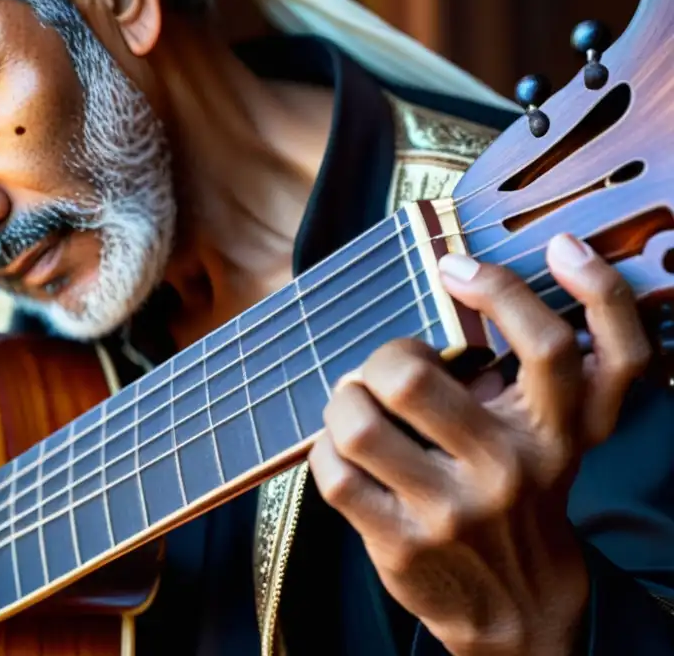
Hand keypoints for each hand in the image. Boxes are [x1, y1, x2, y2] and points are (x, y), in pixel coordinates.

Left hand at [307, 233, 652, 655]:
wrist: (522, 613)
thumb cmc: (524, 502)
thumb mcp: (553, 442)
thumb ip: (531, 380)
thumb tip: (455, 293)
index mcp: (553, 434)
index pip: (545, 346)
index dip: (502, 290)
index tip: (456, 265)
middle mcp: (508, 471)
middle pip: (410, 377)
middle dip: (380, 357)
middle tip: (386, 369)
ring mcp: (450, 514)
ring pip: (357, 424)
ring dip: (343, 401)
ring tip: (355, 404)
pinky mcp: (402, 547)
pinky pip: (333, 473)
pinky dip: (325, 449)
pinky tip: (342, 450)